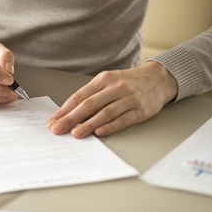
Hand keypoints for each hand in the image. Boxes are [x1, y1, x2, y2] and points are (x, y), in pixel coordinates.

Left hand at [47, 61, 177, 137]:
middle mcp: (115, 87)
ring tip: (75, 134)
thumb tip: (69, 115)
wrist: (158, 78)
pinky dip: (110, 126)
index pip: (79, 96)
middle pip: (89, 104)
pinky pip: (123, 119)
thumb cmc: (128, 83)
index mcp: (103, 79)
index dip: (64, 110)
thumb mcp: (108, 82)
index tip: (52, 121)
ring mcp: (129, 98)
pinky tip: (99, 132)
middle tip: (58, 129)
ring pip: (105, 113)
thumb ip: (91, 96)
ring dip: (88, 124)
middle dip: (71, 118)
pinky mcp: (141, 110)